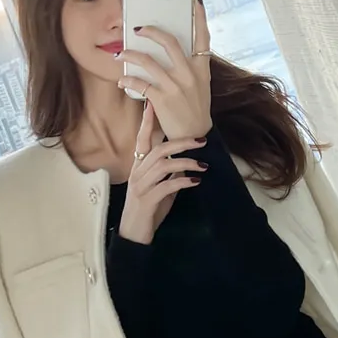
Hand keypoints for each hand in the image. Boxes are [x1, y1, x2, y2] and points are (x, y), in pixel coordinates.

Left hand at [117, 0, 212, 140]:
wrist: (194, 136)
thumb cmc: (194, 107)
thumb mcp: (200, 83)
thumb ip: (189, 65)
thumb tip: (169, 47)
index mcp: (201, 67)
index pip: (203, 36)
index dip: (199, 16)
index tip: (194, 0)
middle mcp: (190, 74)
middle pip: (170, 42)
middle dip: (152, 31)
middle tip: (139, 28)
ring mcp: (176, 86)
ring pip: (149, 61)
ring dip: (130, 55)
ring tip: (121, 54)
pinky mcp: (162, 99)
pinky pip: (140, 83)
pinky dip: (127, 80)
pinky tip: (121, 80)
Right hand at [117, 102, 207, 245]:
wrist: (133, 233)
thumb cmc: (148, 207)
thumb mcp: (159, 186)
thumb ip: (168, 172)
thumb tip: (185, 160)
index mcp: (139, 166)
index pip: (142, 139)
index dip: (147, 121)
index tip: (152, 103)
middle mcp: (137, 172)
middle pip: (158, 149)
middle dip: (181, 142)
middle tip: (201, 140)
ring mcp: (141, 186)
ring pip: (163, 166)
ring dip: (186, 162)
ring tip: (203, 164)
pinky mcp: (147, 200)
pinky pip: (167, 187)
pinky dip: (183, 182)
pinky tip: (196, 181)